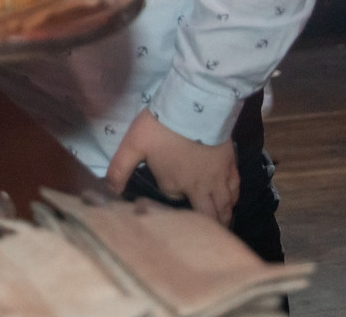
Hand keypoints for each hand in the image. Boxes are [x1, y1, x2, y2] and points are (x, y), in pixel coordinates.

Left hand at [105, 109, 238, 224]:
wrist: (195, 104)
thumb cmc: (162, 126)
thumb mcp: (133, 145)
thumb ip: (119, 169)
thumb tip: (109, 192)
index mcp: (179, 185)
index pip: (174, 201)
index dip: (168, 198)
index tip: (164, 196)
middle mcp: (202, 186)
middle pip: (209, 216)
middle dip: (207, 228)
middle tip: (206, 240)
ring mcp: (220, 176)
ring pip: (226, 206)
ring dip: (222, 217)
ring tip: (220, 226)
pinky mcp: (231, 163)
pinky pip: (236, 189)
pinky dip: (233, 199)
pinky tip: (231, 200)